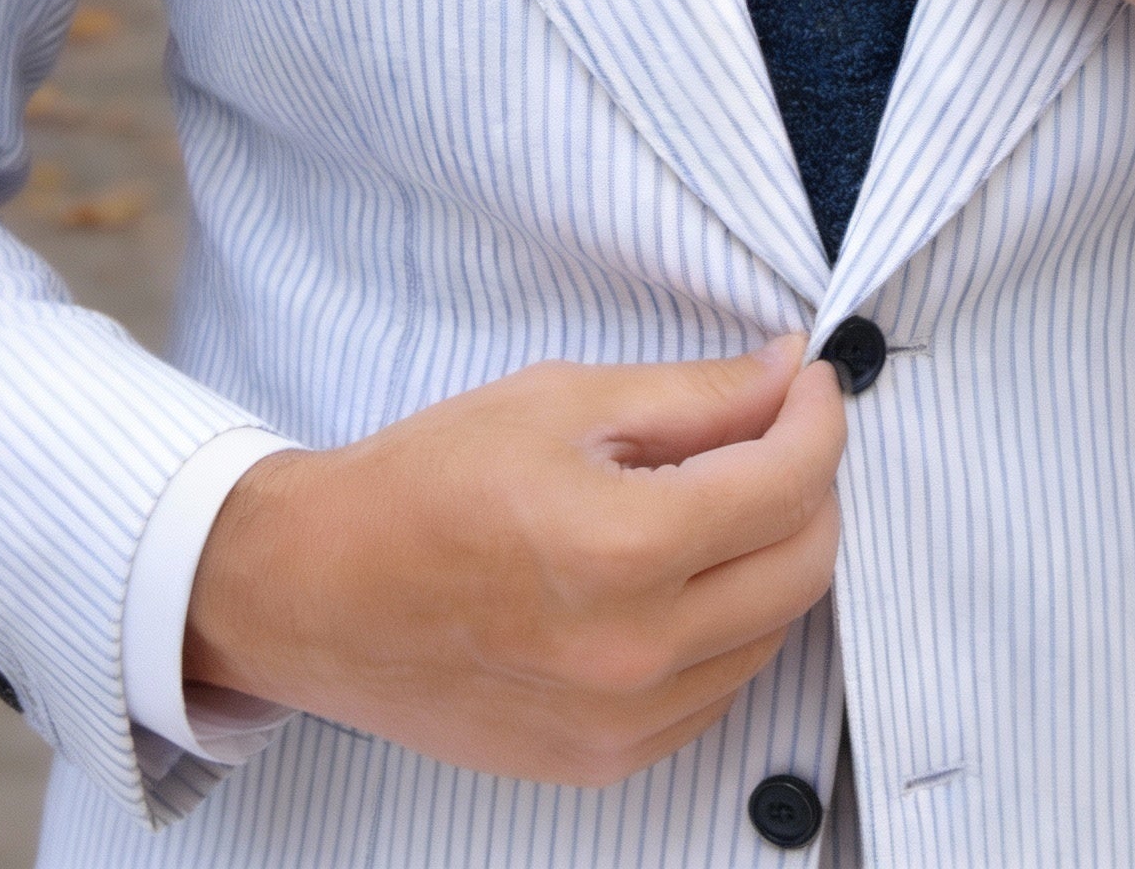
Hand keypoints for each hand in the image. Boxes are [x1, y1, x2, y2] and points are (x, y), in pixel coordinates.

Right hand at [184, 337, 844, 787]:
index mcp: (621, 548)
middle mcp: (635, 652)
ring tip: (725, 494)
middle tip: (780, 428)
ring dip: (776, 554)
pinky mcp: (605, 760)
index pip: (788, 482)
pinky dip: (732, 622)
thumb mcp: (560, 401)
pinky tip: (687, 572)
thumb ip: (694, 394)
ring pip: (774, 631)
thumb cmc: (424, 482)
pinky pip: (720, 688)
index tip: (811, 382)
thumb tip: (788, 373)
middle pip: (805, 565)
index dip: (818, 417)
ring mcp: (622, 722)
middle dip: (813, 482)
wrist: (316, 591)